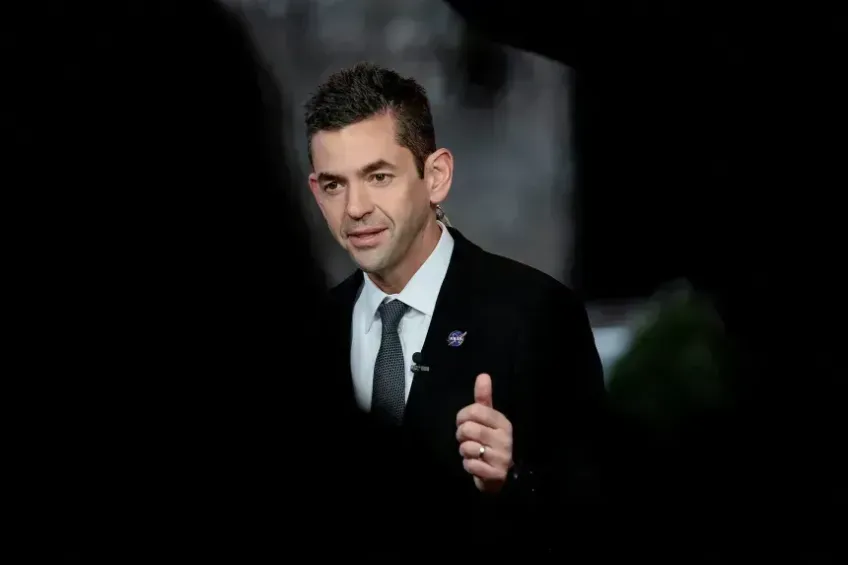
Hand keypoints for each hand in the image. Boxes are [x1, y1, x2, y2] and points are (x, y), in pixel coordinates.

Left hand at [456, 373, 513, 493]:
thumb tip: (483, 375)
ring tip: (472, 452)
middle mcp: (504, 439)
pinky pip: (470, 465)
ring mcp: (502, 457)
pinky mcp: (496, 474)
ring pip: (467, 447)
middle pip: (468, 429)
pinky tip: (475, 464)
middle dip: (461, 435)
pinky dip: (468, 465)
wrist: (501, 475)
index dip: (462, 416)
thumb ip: (484, 398)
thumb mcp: (488, 419)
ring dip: (464, 451)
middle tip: (467, 439)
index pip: (475, 410)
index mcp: (503, 422)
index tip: (463, 422)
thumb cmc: (491, 443)